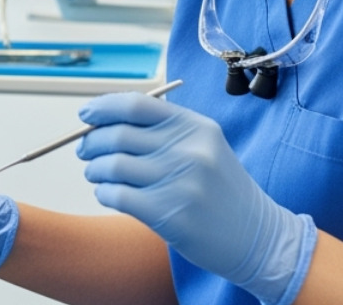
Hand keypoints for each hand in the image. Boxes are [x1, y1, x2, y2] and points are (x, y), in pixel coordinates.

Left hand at [77, 93, 315, 304]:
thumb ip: (162, 131)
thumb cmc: (220, 191)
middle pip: (117, 134)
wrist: (257, 238)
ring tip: (96, 174)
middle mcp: (188, 150)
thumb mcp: (204, 147)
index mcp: (195, 126)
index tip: (85, 114)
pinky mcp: (170, 215)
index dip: (103, 107)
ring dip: (94, 169)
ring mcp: (180, 183)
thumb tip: (102, 121)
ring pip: (112, 165)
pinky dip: (104, 193)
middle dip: (91, 141)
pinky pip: (117, 196)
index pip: (135, 104)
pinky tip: (109, 195)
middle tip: (85, 151)